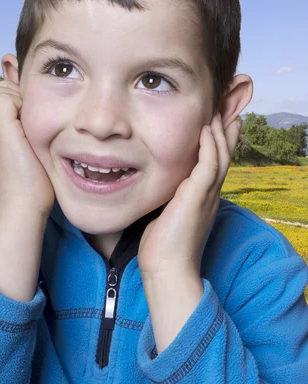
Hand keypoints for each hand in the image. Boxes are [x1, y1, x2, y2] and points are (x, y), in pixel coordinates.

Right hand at [0, 80, 55, 216]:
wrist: (20, 209)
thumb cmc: (29, 190)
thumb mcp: (23, 160)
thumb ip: (24, 142)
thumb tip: (41, 128)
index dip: (8, 97)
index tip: (28, 112)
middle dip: (9, 91)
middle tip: (29, 110)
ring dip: (13, 94)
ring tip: (30, 115)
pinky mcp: (2, 133)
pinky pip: (3, 99)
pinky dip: (19, 101)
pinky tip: (34, 120)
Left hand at [137, 112, 241, 279]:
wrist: (166, 270)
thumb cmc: (162, 248)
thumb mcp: (166, 216)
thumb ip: (167, 200)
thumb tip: (156, 190)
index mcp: (202, 199)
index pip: (214, 166)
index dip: (218, 146)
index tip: (217, 127)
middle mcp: (209, 195)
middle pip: (224, 158)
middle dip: (226, 135)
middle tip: (229, 114)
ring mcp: (206, 195)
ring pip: (221, 157)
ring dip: (220, 134)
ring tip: (219, 114)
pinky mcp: (198, 196)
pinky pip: (210, 164)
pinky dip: (209, 146)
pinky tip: (206, 130)